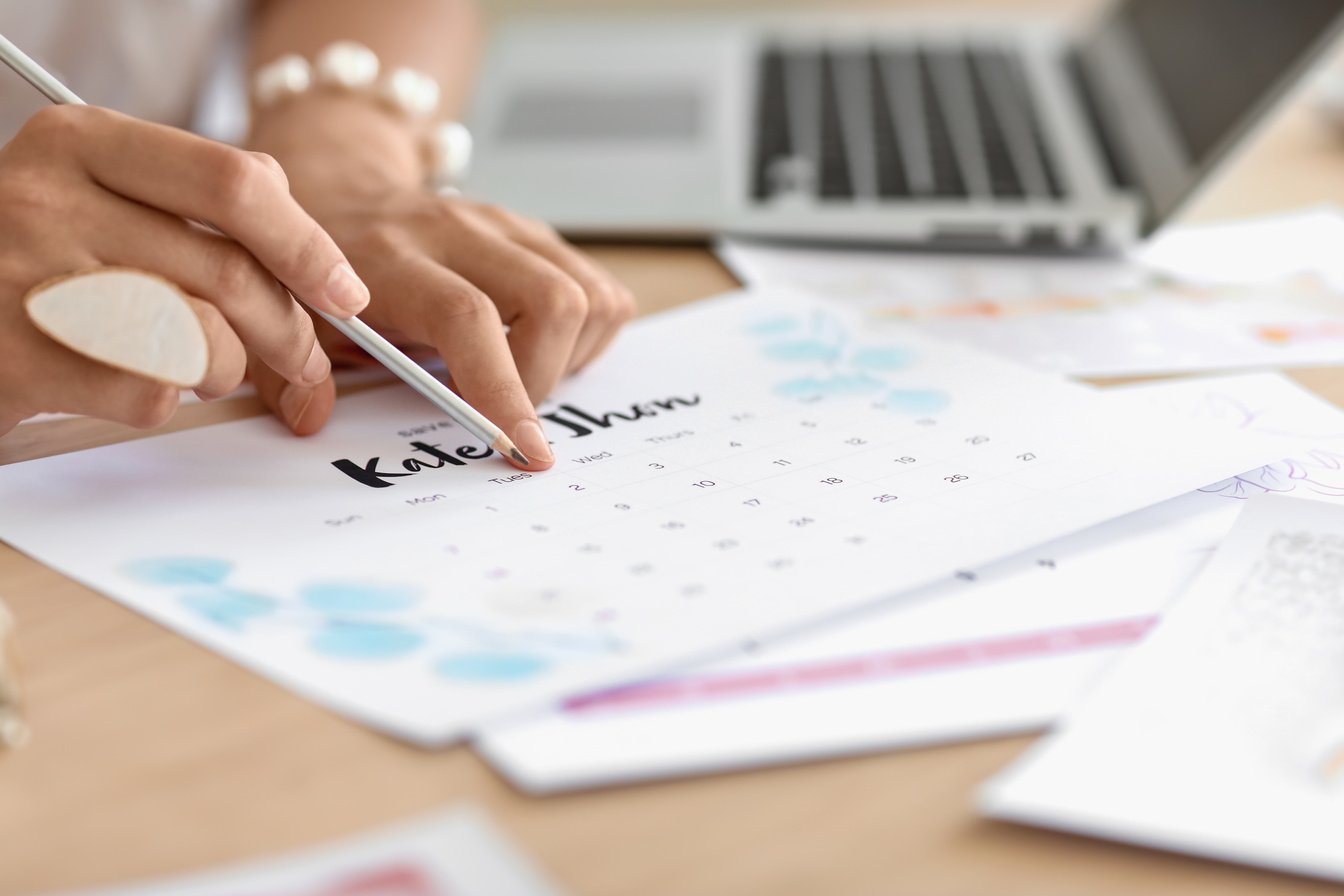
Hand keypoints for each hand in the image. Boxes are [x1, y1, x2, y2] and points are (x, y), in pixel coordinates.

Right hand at [0, 105, 369, 435]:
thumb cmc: (37, 258)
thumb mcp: (105, 199)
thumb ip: (208, 217)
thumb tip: (331, 282)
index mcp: (85, 142)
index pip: (237, 184)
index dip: (308, 247)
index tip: (343, 293)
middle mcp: (50, 197)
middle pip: (231, 273)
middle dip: (290, 334)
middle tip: (304, 364)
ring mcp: (26, 278)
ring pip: (201, 339)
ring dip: (227, 370)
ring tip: (205, 369)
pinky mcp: (15, 357)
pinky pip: (150, 392)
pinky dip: (167, 400)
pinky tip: (141, 384)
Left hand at [248, 98, 635, 468]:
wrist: (339, 188)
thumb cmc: (316, 271)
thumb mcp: (282, 317)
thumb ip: (286, 372)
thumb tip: (311, 419)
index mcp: (391, 258)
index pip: (468, 317)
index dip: (502, 388)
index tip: (524, 449)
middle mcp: (458, 232)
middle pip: (554, 302)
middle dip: (546, 378)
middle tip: (508, 409)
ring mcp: (506, 227)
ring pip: (590, 297)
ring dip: (571, 357)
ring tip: (521, 373)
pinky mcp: (535, 233)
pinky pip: (601, 292)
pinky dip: (587, 335)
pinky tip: (539, 348)